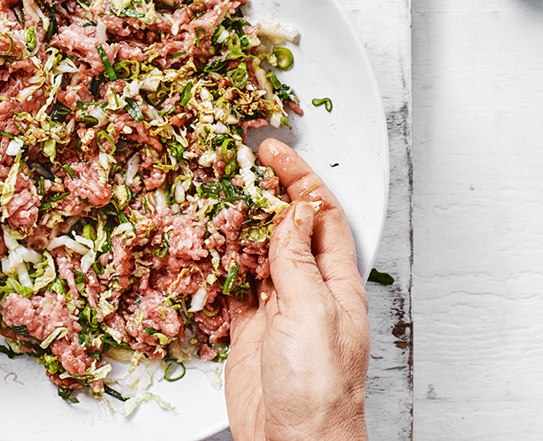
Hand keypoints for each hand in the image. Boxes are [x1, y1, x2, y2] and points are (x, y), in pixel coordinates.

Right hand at [224, 138, 369, 440]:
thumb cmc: (321, 389)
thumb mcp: (314, 313)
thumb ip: (297, 262)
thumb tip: (292, 214)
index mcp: (335, 282)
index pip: (319, 215)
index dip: (298, 179)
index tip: (274, 152)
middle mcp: (308, 290)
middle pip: (286, 228)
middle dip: (264, 193)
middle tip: (239, 164)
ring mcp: (278, 310)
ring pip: (256, 254)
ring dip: (237, 227)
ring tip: (216, 199)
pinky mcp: (250, 331)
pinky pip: (231, 288)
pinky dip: (217, 267)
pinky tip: (206, 251)